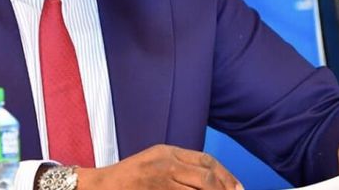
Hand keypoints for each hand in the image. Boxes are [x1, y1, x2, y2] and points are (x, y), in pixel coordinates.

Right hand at [75, 144, 242, 189]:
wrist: (99, 187)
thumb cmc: (128, 178)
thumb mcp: (155, 162)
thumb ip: (179, 166)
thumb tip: (209, 179)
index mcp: (168, 152)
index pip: (206, 161)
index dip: (226, 175)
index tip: (238, 187)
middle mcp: (166, 164)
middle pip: (206, 177)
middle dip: (225, 189)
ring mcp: (160, 181)